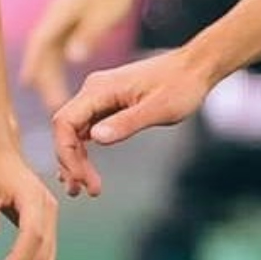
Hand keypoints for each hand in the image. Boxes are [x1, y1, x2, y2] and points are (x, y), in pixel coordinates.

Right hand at [18, 0, 139, 109]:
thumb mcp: (104, 14)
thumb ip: (88, 35)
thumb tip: (71, 57)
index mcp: (59, 14)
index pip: (40, 44)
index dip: (34, 66)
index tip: (30, 88)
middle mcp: (55, 17)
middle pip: (42, 52)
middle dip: (43, 79)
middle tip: (51, 106)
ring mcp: (61, 18)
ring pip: (48, 51)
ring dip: (49, 74)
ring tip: (54, 101)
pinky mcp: (70, 20)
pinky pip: (57, 47)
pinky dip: (56, 65)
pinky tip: (60, 80)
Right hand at [52, 49, 213, 197]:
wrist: (196, 68)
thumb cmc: (181, 85)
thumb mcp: (158, 109)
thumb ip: (126, 123)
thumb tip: (94, 138)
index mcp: (100, 89)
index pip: (64, 123)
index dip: (66, 154)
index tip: (81, 179)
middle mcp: (94, 90)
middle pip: (66, 130)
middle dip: (70, 162)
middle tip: (82, 191)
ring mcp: (100, 96)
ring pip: (74, 131)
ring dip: (75, 159)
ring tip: (81, 189)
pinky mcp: (109, 103)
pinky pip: (87, 128)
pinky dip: (83, 150)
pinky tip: (85, 169)